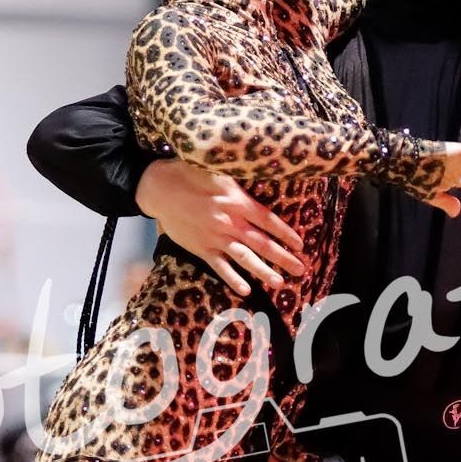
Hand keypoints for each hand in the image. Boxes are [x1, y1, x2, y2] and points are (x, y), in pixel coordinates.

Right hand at [136, 158, 306, 298]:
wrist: (159, 187)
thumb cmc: (191, 174)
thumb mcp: (220, 171)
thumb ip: (240, 183)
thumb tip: (264, 179)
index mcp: (236, 200)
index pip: (268, 220)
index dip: (286, 233)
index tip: (300, 244)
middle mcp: (229, 221)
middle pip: (262, 243)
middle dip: (283, 257)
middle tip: (301, 269)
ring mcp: (215, 237)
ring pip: (245, 258)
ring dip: (264, 271)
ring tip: (280, 283)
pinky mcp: (200, 248)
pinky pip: (219, 267)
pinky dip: (232, 279)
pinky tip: (246, 290)